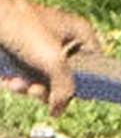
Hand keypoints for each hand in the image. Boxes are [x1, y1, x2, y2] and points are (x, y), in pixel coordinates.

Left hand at [0, 0, 99, 114]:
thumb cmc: (22, 27)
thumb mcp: (53, 61)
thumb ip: (64, 89)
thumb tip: (58, 111)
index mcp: (80, 34)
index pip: (95, 67)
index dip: (83, 84)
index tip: (68, 94)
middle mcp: (62, 40)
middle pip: (64, 78)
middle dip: (46, 89)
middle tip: (35, 90)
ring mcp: (39, 47)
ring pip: (41, 79)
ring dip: (28, 87)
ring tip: (16, 84)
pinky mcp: (19, 53)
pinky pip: (23, 75)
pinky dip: (15, 82)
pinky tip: (7, 81)